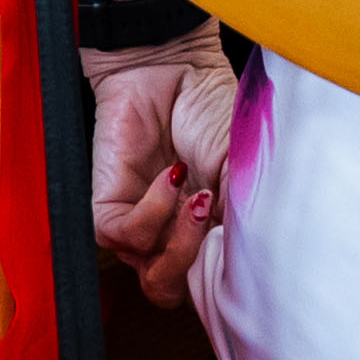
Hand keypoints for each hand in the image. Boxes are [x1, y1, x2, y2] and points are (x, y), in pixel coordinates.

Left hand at [86, 41, 232, 306]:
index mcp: (207, 233)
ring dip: (182, 242)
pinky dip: (155, 211)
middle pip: (180, 292)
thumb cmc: (211, 110)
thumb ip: (243, 217)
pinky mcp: (108, 209)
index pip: (211, 285)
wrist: (171, 67)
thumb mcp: (244, 168)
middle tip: (219, 229)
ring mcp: (141, 226)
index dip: (228, 285)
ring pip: (154, 277)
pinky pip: (128, 236)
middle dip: (201, 269)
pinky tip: (171, 177)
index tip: (251, 262)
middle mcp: (172, 237)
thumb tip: (249, 259)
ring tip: (200, 198)